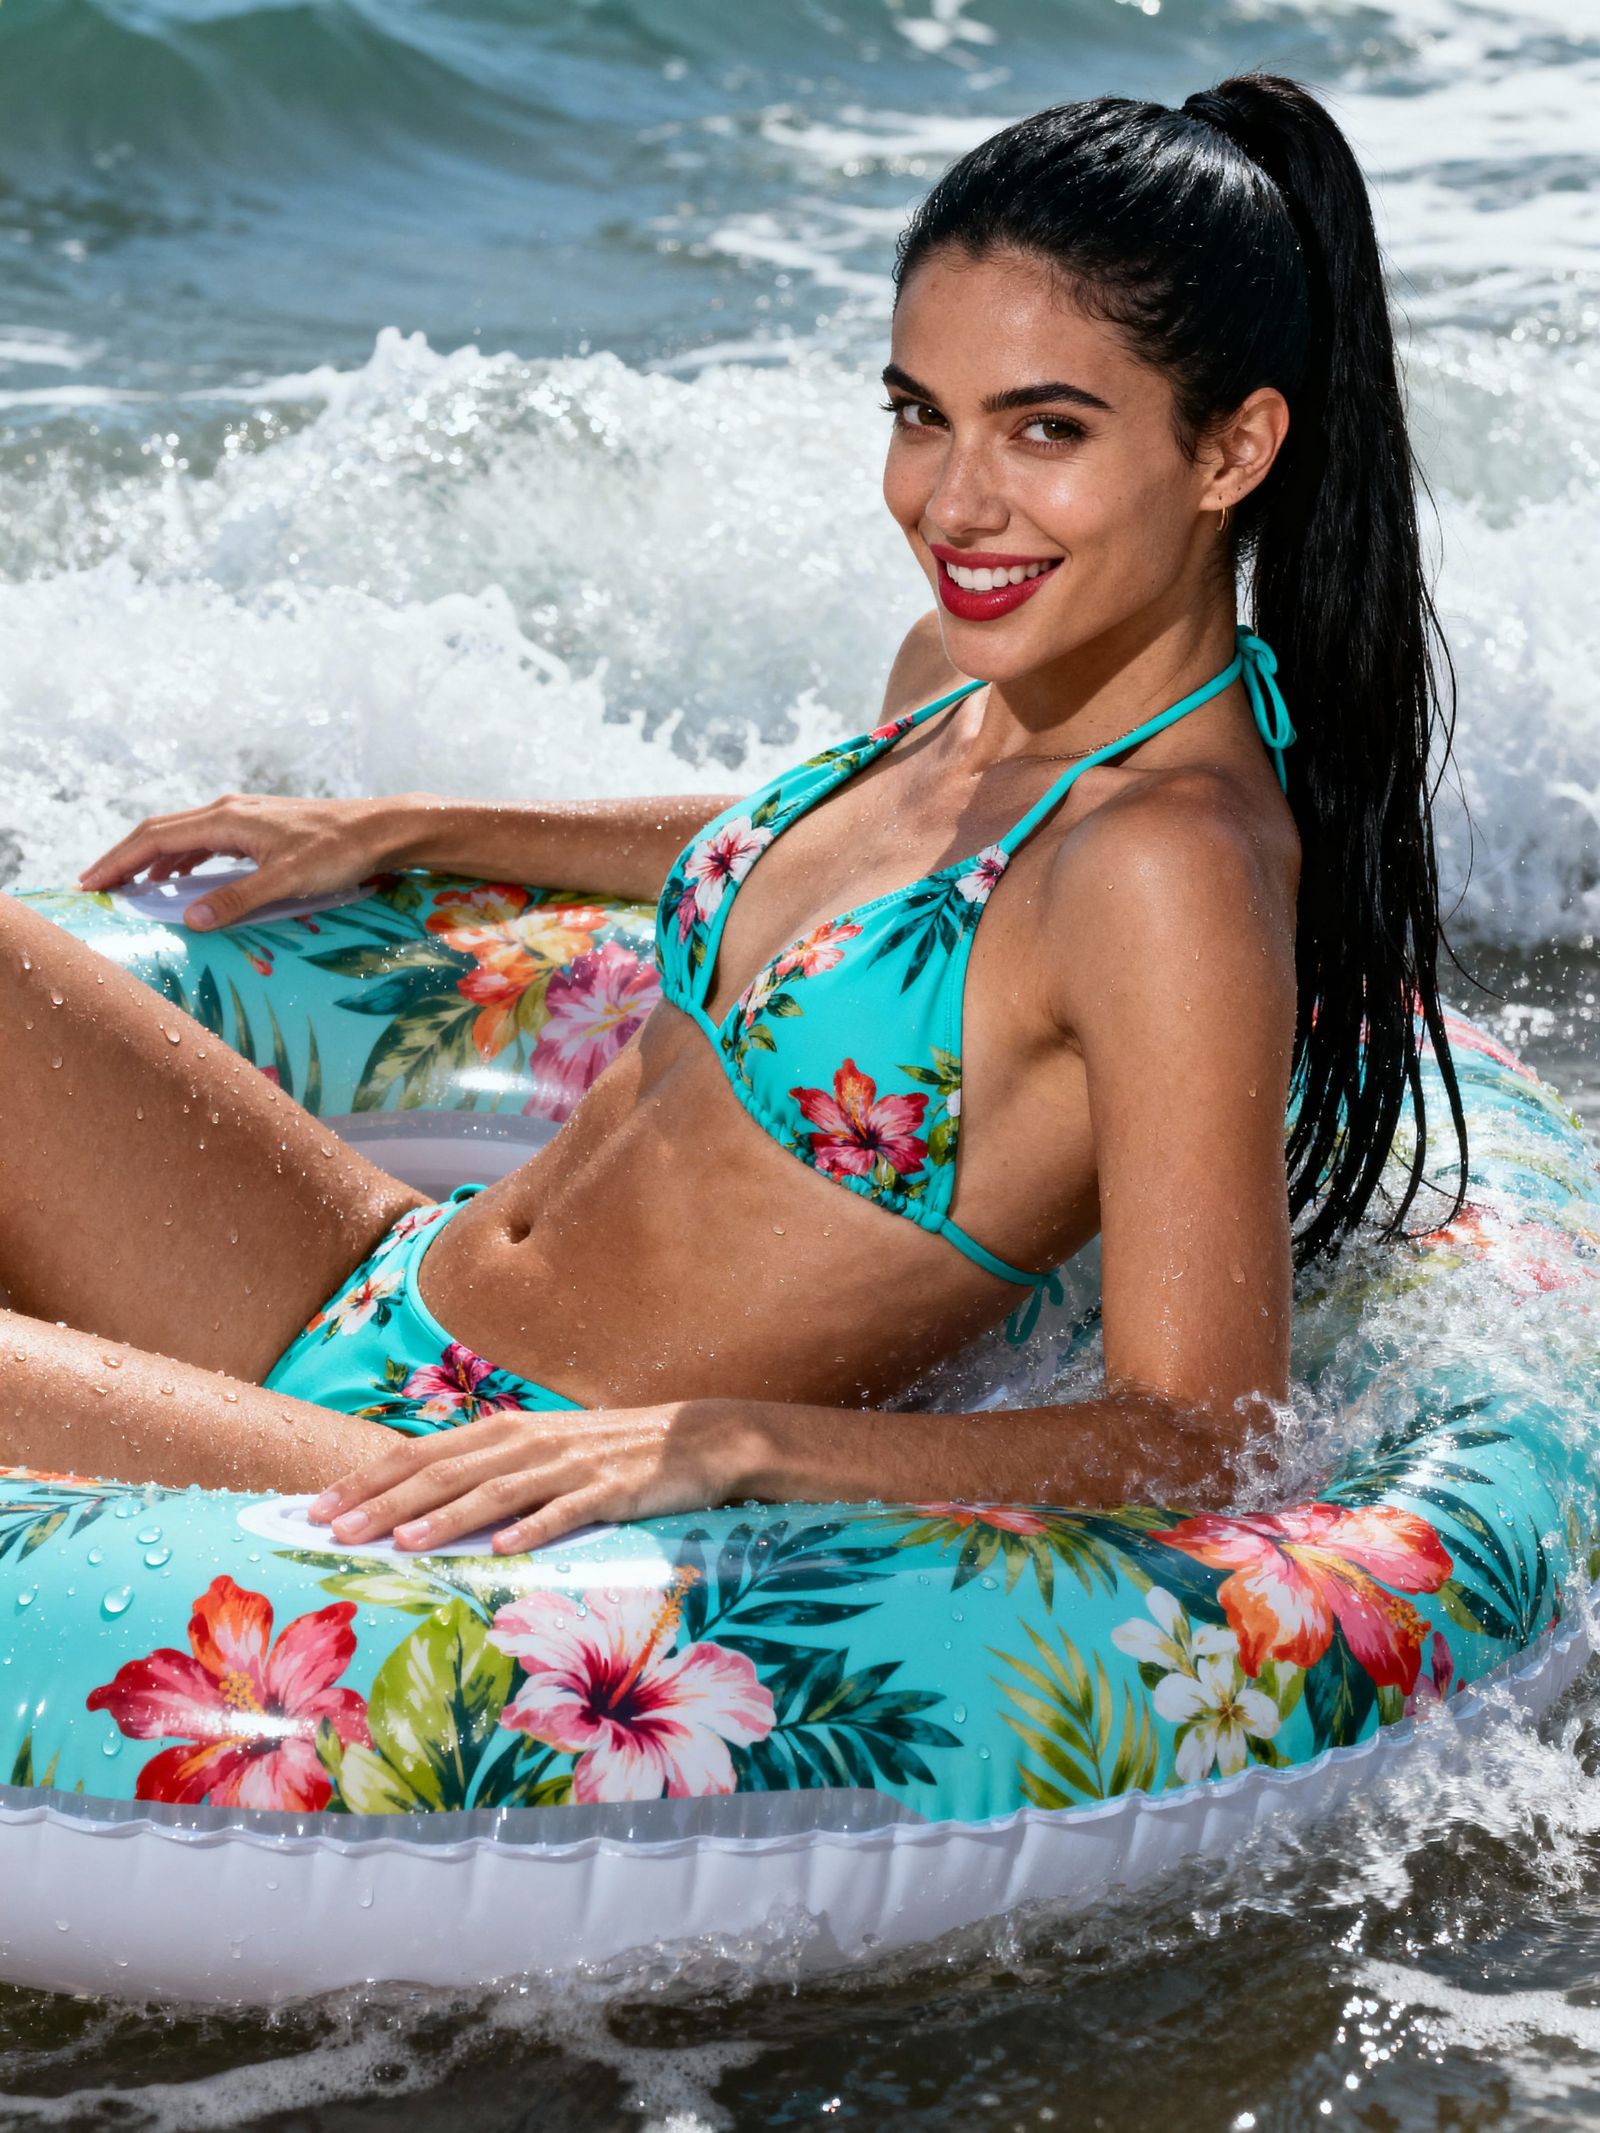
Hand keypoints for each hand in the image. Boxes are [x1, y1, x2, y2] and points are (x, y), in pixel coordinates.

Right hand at [78, 792, 419, 931]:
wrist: (380, 829)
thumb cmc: (339, 851)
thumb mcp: (287, 880)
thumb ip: (237, 899)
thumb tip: (190, 919)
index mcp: (227, 818)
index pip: (155, 837)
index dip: (119, 860)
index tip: (90, 881)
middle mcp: (229, 811)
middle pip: (161, 832)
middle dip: (125, 859)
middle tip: (95, 885)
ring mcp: (244, 817)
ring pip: (183, 836)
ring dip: (153, 860)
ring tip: (129, 887)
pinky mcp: (259, 828)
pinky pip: (207, 842)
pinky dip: (183, 859)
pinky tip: (179, 878)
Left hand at [302, 1399, 763, 1555]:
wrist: (699, 1439)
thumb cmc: (613, 1453)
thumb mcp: (545, 1454)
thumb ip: (490, 1473)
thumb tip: (422, 1505)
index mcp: (505, 1432)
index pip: (421, 1455)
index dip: (368, 1480)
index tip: (316, 1508)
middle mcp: (529, 1442)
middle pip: (444, 1472)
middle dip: (384, 1502)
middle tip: (333, 1532)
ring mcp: (570, 1464)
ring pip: (494, 1491)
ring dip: (445, 1517)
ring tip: (401, 1543)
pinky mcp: (611, 1488)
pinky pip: (565, 1511)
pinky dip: (532, 1528)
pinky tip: (502, 1549)